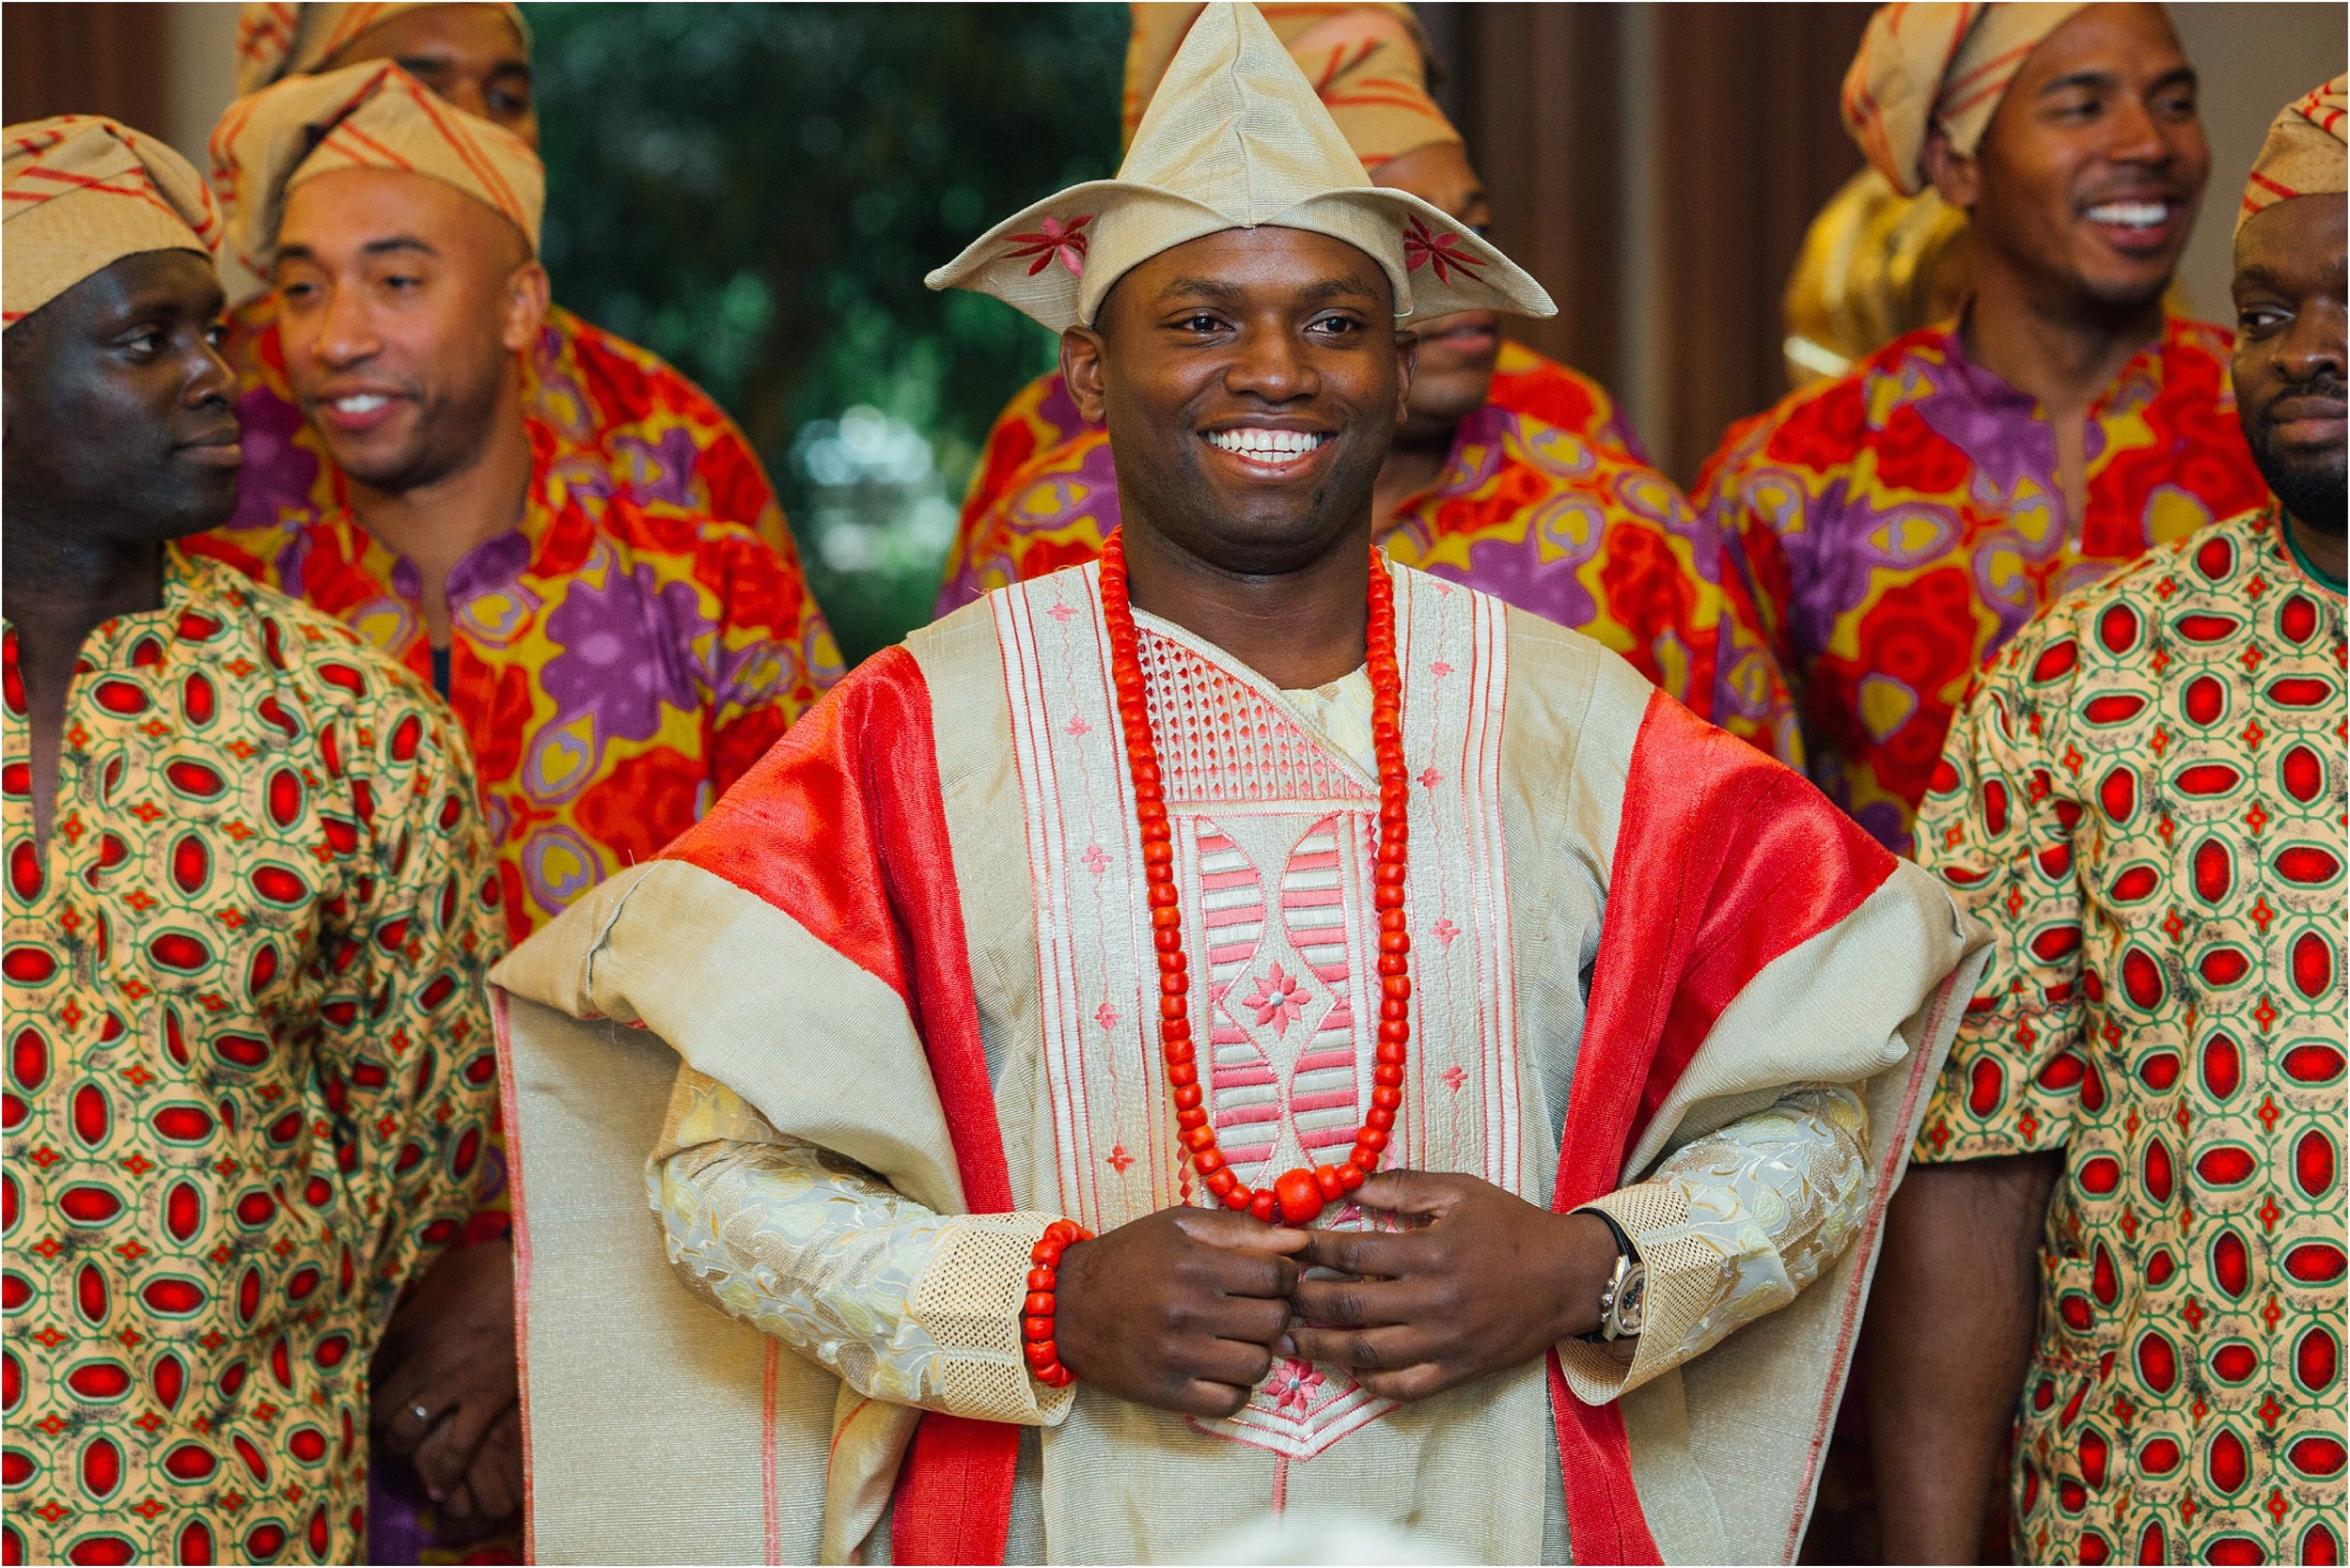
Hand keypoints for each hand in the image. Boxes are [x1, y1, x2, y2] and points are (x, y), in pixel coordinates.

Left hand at [371, 1236, 521, 1541]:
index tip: (359, 1396)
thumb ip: (417, 1299)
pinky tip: (437, 1490)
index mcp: (405, 1328)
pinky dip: (444, 1473)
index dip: (358, 1387)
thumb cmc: (492, 1267)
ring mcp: (451, 1385)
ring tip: (400, 1455)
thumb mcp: (442, 1274)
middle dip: (370, 1426)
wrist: (542, 1277)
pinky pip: (456, 1449)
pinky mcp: (484, 1401)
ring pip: (404, 1433)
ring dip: (398, 1449)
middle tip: (374, 1434)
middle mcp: (419, 1363)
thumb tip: (403, 1309)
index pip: (364, 1369)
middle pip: (376, 1408)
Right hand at [1054, 1206, 1309, 1417]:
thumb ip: (1240, 1231)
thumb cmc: (1129, 1258)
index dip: (1283, 1275)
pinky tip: (1220, 1367)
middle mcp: (1188, 1311)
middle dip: (1274, 1311)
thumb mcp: (1179, 1226)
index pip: (1278, 1276)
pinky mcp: (1166, 1393)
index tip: (1268, 1278)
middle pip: (1275, 1321)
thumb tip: (1299, 1241)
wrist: (1066, 1305)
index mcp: (1194, 1264)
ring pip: (1259, 1364)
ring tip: (1236, 1338)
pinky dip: (1236, 1387)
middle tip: (1253, 1307)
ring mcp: (1177, 1356)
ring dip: (1257, 1350)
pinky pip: (1231, 1401)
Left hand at [1285, 1170, 1618, 1402]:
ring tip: (1289, 1341)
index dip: (1312, 1249)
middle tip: (1274, 1296)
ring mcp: (1446, 1340)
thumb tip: (1350, 1183)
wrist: (1568, 1277)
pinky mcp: (1459, 1369)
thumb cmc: (1511, 1227)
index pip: (1354, 1251)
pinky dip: (1372, 1383)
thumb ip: (1404, 1186)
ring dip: (1322, 1347)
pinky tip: (1349, 1370)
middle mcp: (1434, 1299)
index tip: (1285, 1246)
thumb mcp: (1461, 1191)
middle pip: (1350, 1304)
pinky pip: (1405, 1386)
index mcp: (1432, 1251)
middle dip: (1303, 1300)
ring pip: (1368, 1351)